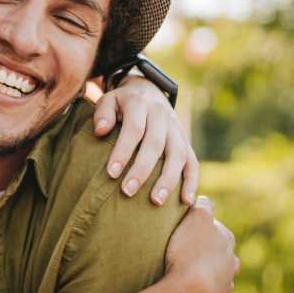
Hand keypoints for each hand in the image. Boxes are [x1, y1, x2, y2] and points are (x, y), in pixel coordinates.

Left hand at [94, 74, 198, 204]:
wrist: (148, 91)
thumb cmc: (122, 103)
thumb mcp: (108, 100)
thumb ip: (103, 113)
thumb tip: (100, 131)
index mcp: (141, 104)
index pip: (134, 129)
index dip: (123, 151)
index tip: (111, 173)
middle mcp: (162, 116)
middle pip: (155, 144)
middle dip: (142, 170)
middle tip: (127, 191)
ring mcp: (177, 129)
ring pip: (178, 155)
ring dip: (168, 179)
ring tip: (155, 201)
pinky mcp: (186, 141)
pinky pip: (193, 162)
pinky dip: (191, 182)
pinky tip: (185, 201)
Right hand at [164, 196, 238, 292]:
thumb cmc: (190, 253)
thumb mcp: (196, 219)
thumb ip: (202, 207)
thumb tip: (204, 200)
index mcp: (226, 238)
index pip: (213, 224)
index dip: (197, 223)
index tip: (183, 227)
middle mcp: (231, 259)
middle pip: (217, 248)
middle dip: (204, 247)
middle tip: (181, 248)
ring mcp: (225, 281)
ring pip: (217, 270)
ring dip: (206, 268)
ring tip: (185, 269)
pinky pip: (209, 289)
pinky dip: (202, 286)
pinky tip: (188, 285)